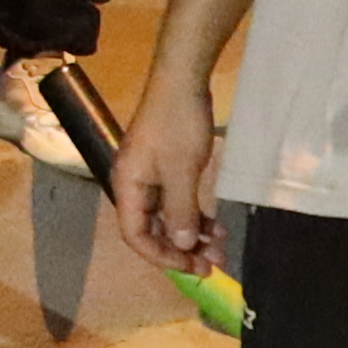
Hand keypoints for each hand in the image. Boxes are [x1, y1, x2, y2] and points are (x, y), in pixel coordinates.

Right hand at [106, 75, 216, 278]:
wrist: (182, 80)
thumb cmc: (178, 125)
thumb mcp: (181, 171)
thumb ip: (180, 212)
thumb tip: (181, 245)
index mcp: (127, 187)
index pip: (136, 235)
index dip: (162, 256)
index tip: (192, 267)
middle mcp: (134, 186)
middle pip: (152, 230)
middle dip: (181, 249)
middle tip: (212, 264)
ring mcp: (150, 177)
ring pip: (168, 218)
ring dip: (192, 235)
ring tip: (220, 247)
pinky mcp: (166, 168)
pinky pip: (177, 202)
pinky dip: (195, 216)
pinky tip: (215, 225)